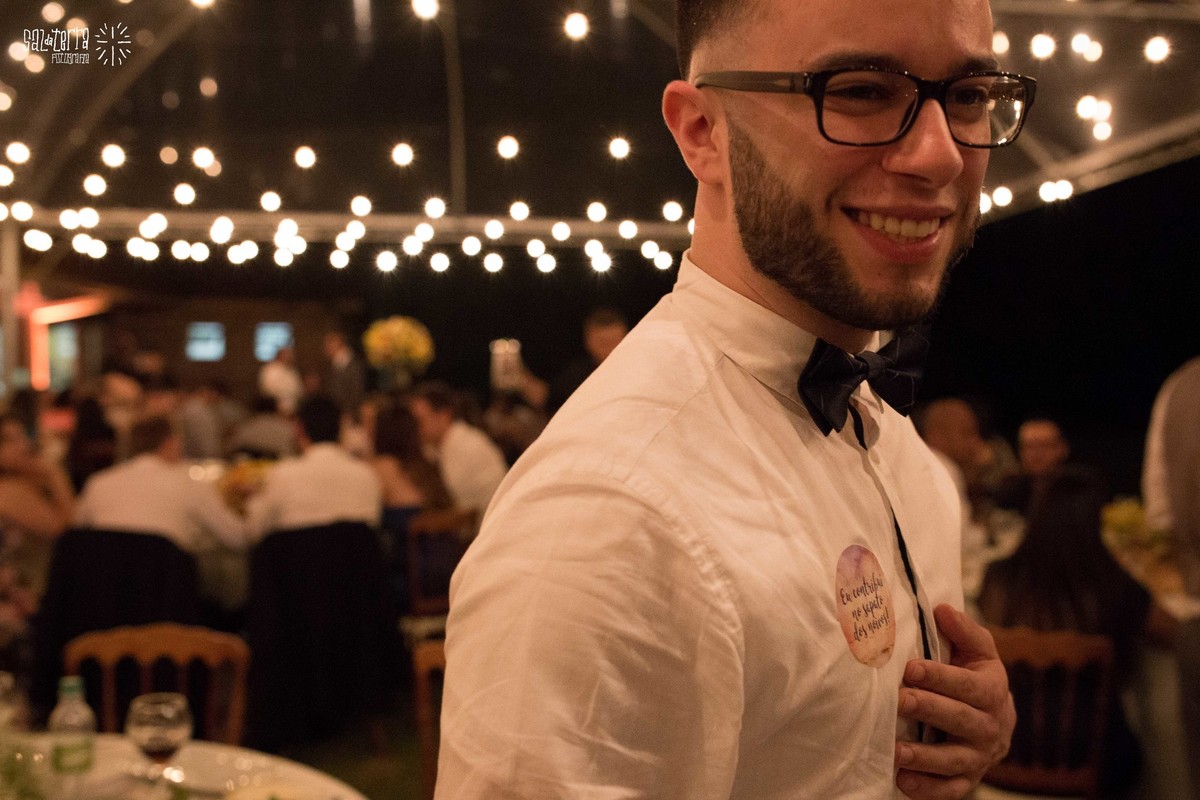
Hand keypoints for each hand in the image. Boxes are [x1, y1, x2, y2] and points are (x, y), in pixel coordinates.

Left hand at [894, 604, 1014, 798]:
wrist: (997, 721)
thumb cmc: (975, 677)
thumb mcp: (977, 651)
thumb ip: (963, 631)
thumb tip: (942, 609)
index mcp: (991, 691)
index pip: (967, 685)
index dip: (939, 677)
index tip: (910, 669)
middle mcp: (989, 727)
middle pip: (959, 720)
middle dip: (928, 709)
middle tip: (899, 701)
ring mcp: (979, 757)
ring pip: (954, 760)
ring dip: (925, 757)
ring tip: (896, 751)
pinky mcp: (968, 779)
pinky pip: (951, 789)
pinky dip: (929, 789)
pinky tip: (904, 782)